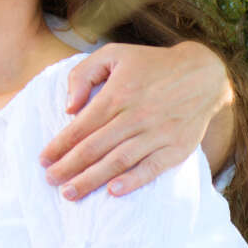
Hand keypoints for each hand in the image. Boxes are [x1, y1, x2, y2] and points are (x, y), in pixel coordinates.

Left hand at [39, 42, 230, 199]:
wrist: (204, 73)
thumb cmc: (151, 64)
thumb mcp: (114, 54)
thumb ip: (83, 74)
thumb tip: (69, 108)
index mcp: (118, 95)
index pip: (80, 127)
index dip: (59, 146)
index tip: (43, 159)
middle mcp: (136, 116)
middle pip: (94, 148)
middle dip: (68, 168)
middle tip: (50, 181)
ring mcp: (157, 134)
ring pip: (118, 162)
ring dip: (91, 180)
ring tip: (70, 193)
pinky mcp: (176, 148)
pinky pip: (151, 169)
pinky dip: (132, 181)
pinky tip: (112, 191)